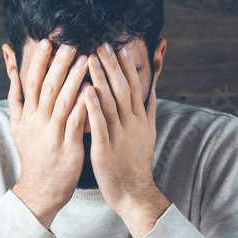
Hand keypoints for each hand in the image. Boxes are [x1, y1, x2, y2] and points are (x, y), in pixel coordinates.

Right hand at [8, 39, 91, 227]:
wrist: (40, 187)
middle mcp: (37, 121)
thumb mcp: (16, 123)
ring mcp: (52, 134)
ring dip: (74, 79)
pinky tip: (93, 91)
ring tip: (86, 60)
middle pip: (47, 87)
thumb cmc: (32, 152)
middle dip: (58, 64)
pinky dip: (83, 105)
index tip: (46, 42)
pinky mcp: (68, 145)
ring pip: (62, 101)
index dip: (38, 62)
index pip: (30, 82)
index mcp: (26, 114)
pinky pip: (76, 121)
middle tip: (70, 44)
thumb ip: (15, 93)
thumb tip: (9, 61)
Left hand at [83, 41, 168, 236]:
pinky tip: (85, 91)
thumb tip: (152, 85)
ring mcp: (119, 136)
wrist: (134, 193)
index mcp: (140, 119)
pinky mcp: (106, 150)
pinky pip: (99, 125)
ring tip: (90, 58)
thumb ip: (148, 107)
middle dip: (112, 65)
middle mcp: (132, 124)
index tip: (120, 45)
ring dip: (100, 79)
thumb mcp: (147, 132)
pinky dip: (92, 107)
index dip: (127, 65)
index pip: (135, 86)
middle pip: (123, 89)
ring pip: (110, 103)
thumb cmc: (136, 162)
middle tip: (102, 43)